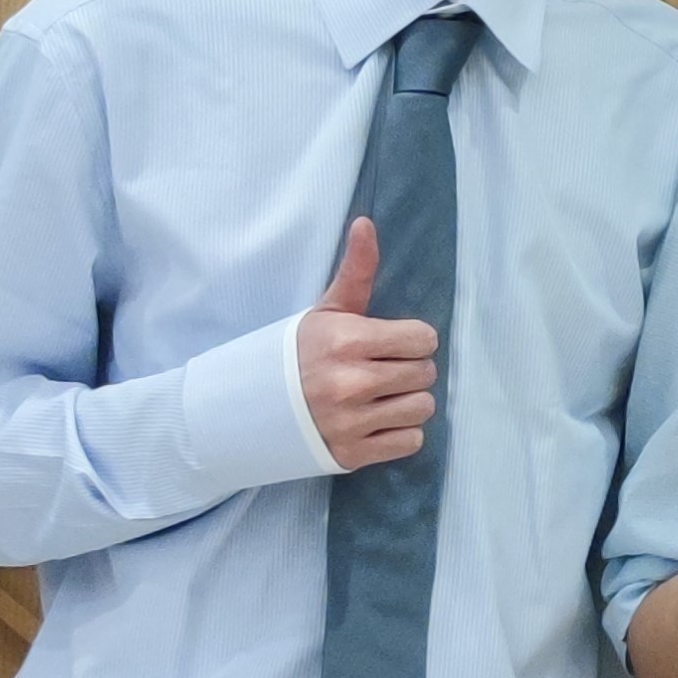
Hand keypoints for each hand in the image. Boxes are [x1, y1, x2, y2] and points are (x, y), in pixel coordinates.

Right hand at [296, 218, 438, 469]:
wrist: (251, 407)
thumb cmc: (297, 353)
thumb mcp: (326, 309)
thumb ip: (355, 270)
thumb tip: (366, 222)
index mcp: (348, 341)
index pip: (423, 339)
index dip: (412, 339)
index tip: (392, 343)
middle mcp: (352, 383)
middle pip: (426, 373)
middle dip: (410, 368)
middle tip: (383, 369)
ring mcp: (352, 422)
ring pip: (423, 408)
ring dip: (408, 402)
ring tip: (382, 396)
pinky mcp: (353, 454)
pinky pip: (411, 441)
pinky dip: (400, 433)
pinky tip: (377, 421)